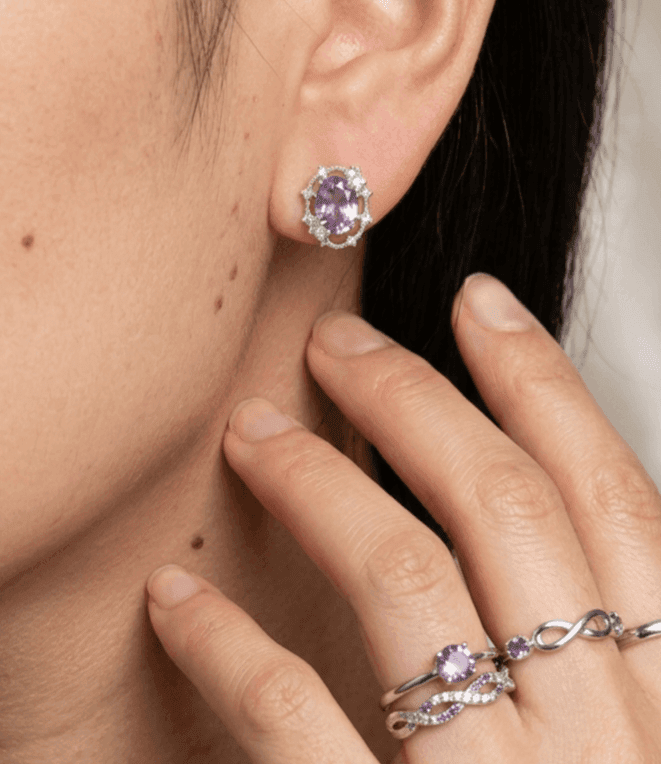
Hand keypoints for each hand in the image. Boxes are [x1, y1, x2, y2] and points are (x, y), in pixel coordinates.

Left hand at [146, 273, 660, 761]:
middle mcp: (608, 733)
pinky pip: (304, 728)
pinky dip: (231, 649)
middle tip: (337, 343)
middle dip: (415, 400)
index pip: (610, 493)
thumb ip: (596, 642)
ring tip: (247, 432)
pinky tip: (180, 601)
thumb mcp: (628, 731)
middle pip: (504, 508)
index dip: (544, 382)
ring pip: (407, 584)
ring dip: (315, 486)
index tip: (476, 302)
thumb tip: (530, 506)